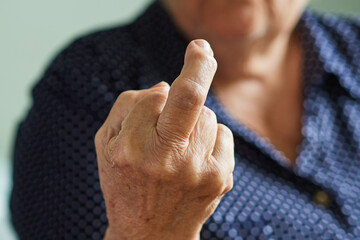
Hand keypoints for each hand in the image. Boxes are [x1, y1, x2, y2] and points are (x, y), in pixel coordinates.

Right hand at [95, 39, 234, 239]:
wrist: (152, 235)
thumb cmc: (125, 183)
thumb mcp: (105, 146)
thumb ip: (128, 107)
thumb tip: (167, 85)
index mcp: (132, 150)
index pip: (152, 99)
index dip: (156, 94)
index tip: (163, 87)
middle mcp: (166, 159)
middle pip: (190, 98)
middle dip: (198, 66)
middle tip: (200, 48)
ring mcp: (197, 170)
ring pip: (207, 115)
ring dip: (195, 119)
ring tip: (179, 145)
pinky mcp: (220, 177)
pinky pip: (222, 133)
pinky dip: (210, 135)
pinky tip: (195, 156)